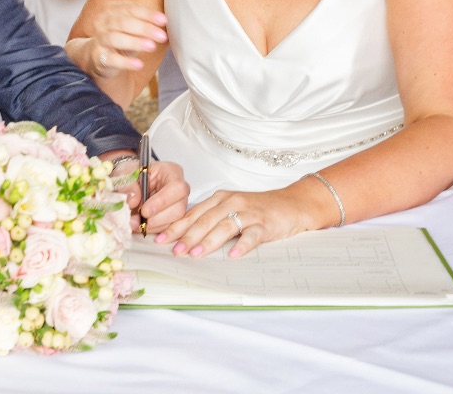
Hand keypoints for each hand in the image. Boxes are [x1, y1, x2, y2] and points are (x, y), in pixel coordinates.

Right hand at [89, 1, 167, 78]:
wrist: (99, 56)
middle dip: (144, 28)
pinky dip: (125, 62)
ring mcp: (99, 40)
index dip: (147, 14)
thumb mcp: (132, 26)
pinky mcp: (97, 57)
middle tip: (161, 35)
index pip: (130, 9)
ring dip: (135, 42)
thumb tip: (163, 21)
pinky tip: (138, 64)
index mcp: (110, 10)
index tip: (163, 20)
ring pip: (115, 39)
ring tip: (151, 46)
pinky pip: (111, 59)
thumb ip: (144, 21)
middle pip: (122, 23)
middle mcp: (102, 23)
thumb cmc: (121, 37)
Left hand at [108, 158, 188, 233]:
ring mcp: (178, 204)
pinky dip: (154, 230)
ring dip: (154, 227)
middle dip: (157, 219)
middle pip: (179, 208)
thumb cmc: (132, 174)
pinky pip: (169, 228)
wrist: (129, 182)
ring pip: (175, 221)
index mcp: (171, 172)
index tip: (144, 211)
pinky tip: (141, 228)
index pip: (176, 187)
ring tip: (135, 225)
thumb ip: (128, 185)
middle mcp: (179, 189)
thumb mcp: (125, 173)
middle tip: (137, 221)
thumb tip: (133, 200)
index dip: (162, 201)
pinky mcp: (173, 217)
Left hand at [156, 187, 314, 258]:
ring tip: (195, 253)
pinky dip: (241, 245)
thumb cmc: (257, 209)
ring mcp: (249, 213)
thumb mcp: (230, 208)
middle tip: (175, 251)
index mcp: (220, 199)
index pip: (193, 214)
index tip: (161, 240)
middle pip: (205, 220)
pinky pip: (252, 235)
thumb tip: (183, 236)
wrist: (291, 204)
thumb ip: (210, 219)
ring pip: (224, 226)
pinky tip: (232, 255)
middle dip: (187, 236)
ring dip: (208, 241)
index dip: (176, 227)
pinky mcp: (265, 224)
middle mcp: (231, 202)